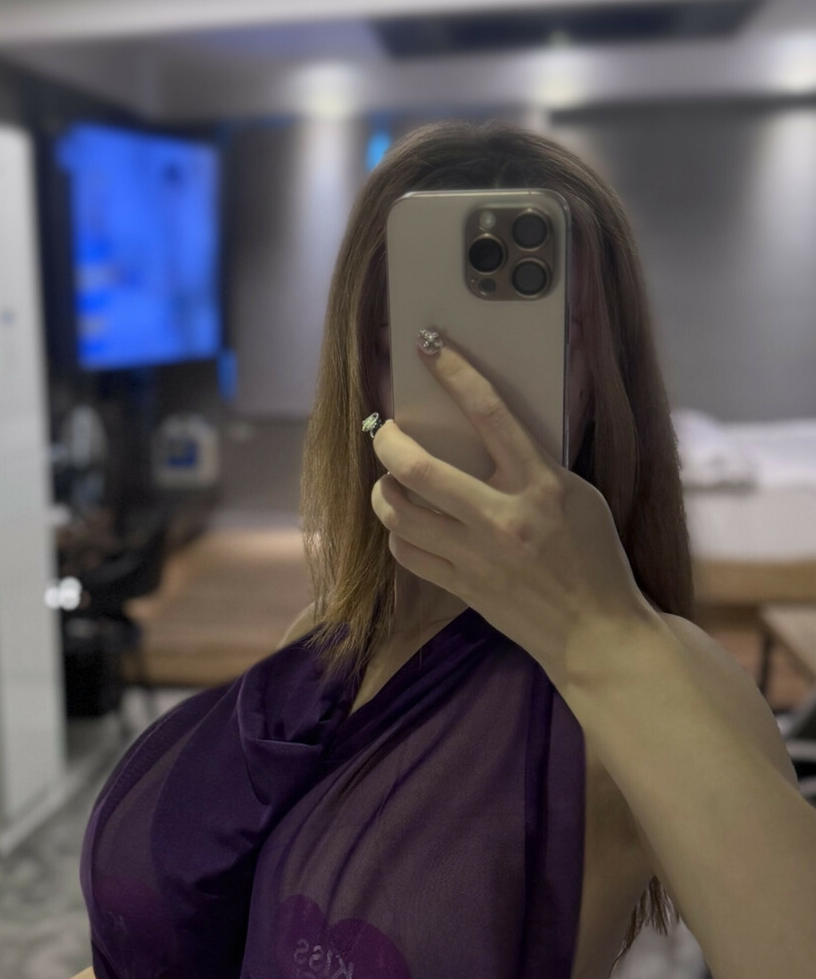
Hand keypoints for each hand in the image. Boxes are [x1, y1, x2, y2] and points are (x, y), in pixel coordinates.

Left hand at [369, 331, 656, 687]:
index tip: (430, 345)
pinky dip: (397, 531)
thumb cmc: (595, 559)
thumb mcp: (579, 498)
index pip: (490, 412)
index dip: (454, 372)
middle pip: (418, 468)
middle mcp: (502, 518)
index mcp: (541, 486)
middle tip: (381, 429)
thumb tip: (488, 433)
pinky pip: (406, 552)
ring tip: (387, 480)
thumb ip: (535, 467)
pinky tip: (405, 523)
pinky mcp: (461, 588)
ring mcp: (476, 556)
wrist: (596, 633)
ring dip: (382, 489)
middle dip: (387, 440)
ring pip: (398, 512)